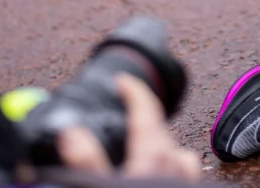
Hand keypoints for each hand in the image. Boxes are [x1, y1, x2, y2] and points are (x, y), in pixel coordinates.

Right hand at [57, 74, 202, 182]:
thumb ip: (86, 163)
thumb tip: (72, 133)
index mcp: (153, 159)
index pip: (147, 112)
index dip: (135, 91)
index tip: (123, 82)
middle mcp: (176, 170)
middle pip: (164, 132)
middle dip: (146, 118)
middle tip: (128, 113)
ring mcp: (186, 185)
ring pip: (180, 156)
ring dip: (163, 147)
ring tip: (144, 147)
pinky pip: (186, 177)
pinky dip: (172, 170)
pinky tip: (159, 179)